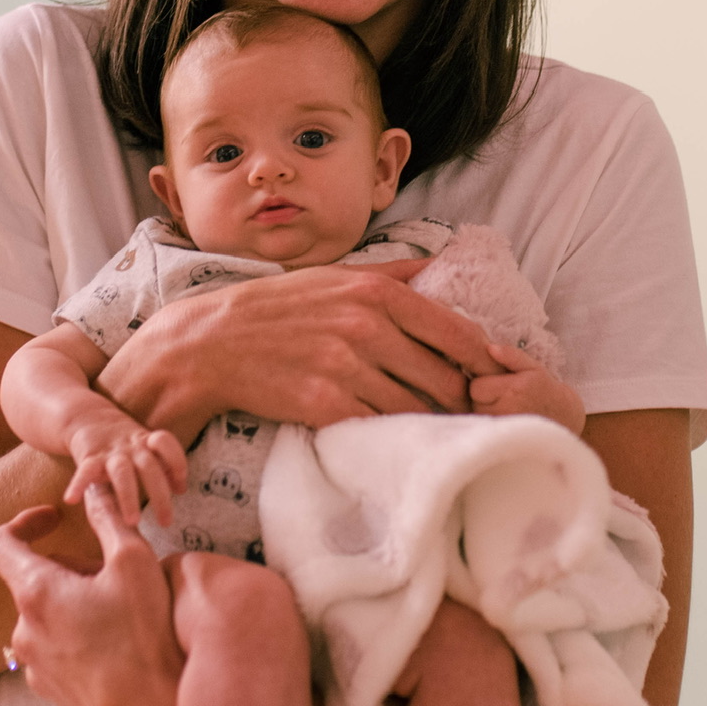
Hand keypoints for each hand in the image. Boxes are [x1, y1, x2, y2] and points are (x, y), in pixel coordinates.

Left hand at [0, 486, 190, 705]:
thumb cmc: (147, 636)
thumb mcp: (135, 562)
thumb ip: (108, 519)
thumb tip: (93, 488)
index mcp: (35, 592)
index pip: (0, 542)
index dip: (24, 521)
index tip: (53, 518)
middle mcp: (23, 630)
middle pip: (34, 579)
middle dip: (70, 567)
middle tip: (115, 573)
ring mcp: (33, 665)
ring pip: (46, 615)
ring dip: (74, 602)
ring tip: (120, 612)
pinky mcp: (49, 691)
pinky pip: (54, 648)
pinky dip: (76, 635)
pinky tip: (115, 644)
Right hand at [65, 418, 187, 525]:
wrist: (89, 419)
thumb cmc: (125, 443)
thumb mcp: (146, 449)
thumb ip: (164, 467)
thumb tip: (182, 489)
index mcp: (147, 442)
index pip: (165, 442)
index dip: (176, 461)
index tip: (181, 487)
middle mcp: (131, 446)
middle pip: (149, 466)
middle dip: (159, 495)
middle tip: (166, 522)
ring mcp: (110, 452)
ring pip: (122, 472)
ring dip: (128, 496)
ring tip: (133, 522)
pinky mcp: (89, 458)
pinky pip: (84, 471)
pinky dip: (78, 484)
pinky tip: (71, 499)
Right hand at [96, 257, 499, 442]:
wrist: (210, 344)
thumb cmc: (276, 309)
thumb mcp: (333, 275)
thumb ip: (390, 272)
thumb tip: (439, 264)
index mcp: (377, 291)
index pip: (457, 332)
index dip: (484, 363)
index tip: (496, 381)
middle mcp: (368, 325)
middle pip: (446, 376)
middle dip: (465, 401)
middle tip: (475, 417)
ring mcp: (347, 365)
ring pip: (418, 407)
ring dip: (435, 424)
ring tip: (446, 435)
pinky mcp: (325, 403)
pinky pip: (380, 426)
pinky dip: (395, 437)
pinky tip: (399, 441)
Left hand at [467, 342, 585, 435]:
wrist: (564, 420)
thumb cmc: (546, 391)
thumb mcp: (534, 367)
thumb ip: (511, 356)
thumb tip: (490, 348)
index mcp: (512, 390)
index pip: (476, 386)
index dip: (484, 382)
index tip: (497, 383)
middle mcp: (504, 411)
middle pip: (474, 401)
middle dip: (483, 396)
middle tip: (502, 395)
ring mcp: (502, 427)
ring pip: (477, 414)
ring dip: (486, 409)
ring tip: (505, 406)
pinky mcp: (501, 439)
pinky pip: (483, 427)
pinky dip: (489, 421)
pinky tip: (504, 417)